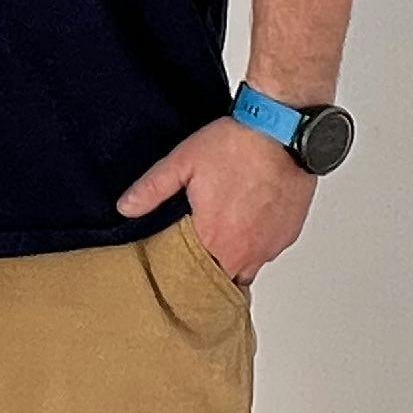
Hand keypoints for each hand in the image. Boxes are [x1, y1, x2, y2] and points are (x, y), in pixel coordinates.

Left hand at [116, 112, 314, 287]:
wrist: (284, 131)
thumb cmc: (238, 144)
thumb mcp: (183, 161)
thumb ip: (152, 189)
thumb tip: (126, 207)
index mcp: (214, 238)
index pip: (192, 279)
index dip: (181, 278)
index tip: (172, 274)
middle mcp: (244, 250)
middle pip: (221, 281)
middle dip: (205, 275)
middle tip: (193, 262)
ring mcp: (269, 245)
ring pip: (246, 271)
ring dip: (231, 263)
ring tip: (219, 243)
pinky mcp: (287, 235)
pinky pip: (266, 253)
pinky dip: (254, 247)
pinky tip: (245, 226)